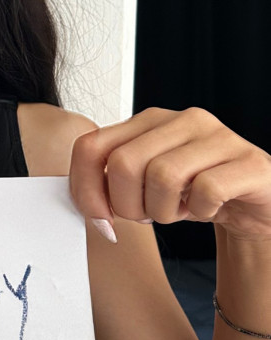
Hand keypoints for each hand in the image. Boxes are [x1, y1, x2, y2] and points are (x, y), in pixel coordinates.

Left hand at [69, 106, 270, 243]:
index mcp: (148, 122)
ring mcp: (218, 136)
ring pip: (162, 176)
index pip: (90, 146)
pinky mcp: (248, 161)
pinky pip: (205, 189)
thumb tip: (87, 206)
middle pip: (122, 164)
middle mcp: (182, 120)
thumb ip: (111, 183)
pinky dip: (200, 211)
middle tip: (148, 216)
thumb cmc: (194, 194)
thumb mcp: (144, 186)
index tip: (100, 219)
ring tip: (180, 211)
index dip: (85, 189)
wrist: (255, 205)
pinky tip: (208, 208)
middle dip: (127, 206)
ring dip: (164, 211)